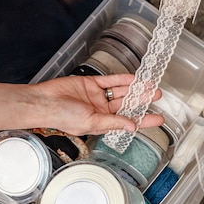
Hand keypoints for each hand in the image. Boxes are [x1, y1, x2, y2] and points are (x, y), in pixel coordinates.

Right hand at [31, 73, 163, 135]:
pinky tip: (134, 78)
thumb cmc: (61, 117)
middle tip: (157, 96)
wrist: (44, 101)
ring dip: (135, 89)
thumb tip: (131, 126)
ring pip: (121, 91)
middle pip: (126, 105)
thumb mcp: (91, 122)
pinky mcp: (91, 83)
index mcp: (101, 123)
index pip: (127, 122)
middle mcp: (101, 110)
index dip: (144, 120)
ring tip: (150, 86)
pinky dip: (122, 79)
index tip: (158, 119)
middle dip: (142, 101)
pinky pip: (110, 81)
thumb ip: (112, 122)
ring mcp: (96, 96)